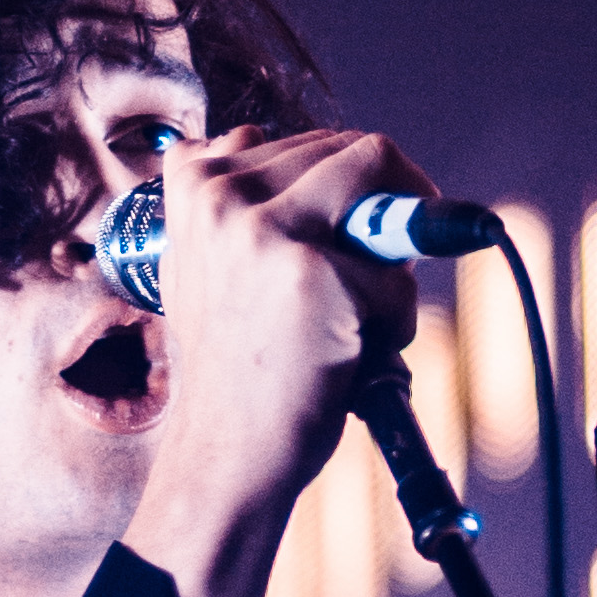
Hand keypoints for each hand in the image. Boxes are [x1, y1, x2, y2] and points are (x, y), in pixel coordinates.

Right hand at [124, 122, 423, 596]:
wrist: (224, 458)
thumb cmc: (232, 371)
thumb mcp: (206, 267)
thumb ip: (235, 203)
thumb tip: (278, 139)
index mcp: (196, 185)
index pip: (306, 140)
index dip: (350, 184)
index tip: (357, 230)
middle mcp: (223, 195)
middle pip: (362, 152)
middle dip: (386, 217)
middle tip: (363, 287)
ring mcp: (266, 230)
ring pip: (391, 198)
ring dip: (391, 266)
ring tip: (349, 321)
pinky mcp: (313, 274)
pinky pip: (400, 280)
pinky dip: (395, 325)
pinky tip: (348, 357)